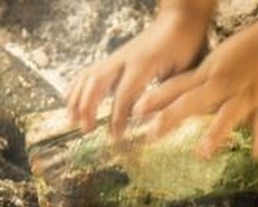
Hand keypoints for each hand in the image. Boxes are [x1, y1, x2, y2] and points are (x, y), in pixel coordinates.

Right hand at [67, 7, 211, 136]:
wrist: (179, 18)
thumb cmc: (185, 46)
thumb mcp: (182, 72)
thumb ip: (167, 95)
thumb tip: (154, 121)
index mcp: (143, 64)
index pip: (124, 95)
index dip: (117, 118)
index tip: (114, 137)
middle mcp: (125, 58)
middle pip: (97, 83)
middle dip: (88, 107)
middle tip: (86, 130)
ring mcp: (117, 56)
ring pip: (89, 76)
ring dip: (77, 98)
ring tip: (72, 120)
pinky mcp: (114, 57)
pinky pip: (90, 71)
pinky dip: (78, 87)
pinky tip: (72, 101)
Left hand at [132, 22, 257, 160]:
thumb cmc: (247, 51)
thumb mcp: (217, 63)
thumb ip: (198, 84)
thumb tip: (174, 103)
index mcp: (209, 74)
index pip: (177, 87)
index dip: (156, 98)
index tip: (136, 110)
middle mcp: (222, 84)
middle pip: (193, 102)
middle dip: (171, 118)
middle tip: (152, 134)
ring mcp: (244, 94)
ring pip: (226, 114)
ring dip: (214, 133)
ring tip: (202, 153)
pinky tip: (257, 156)